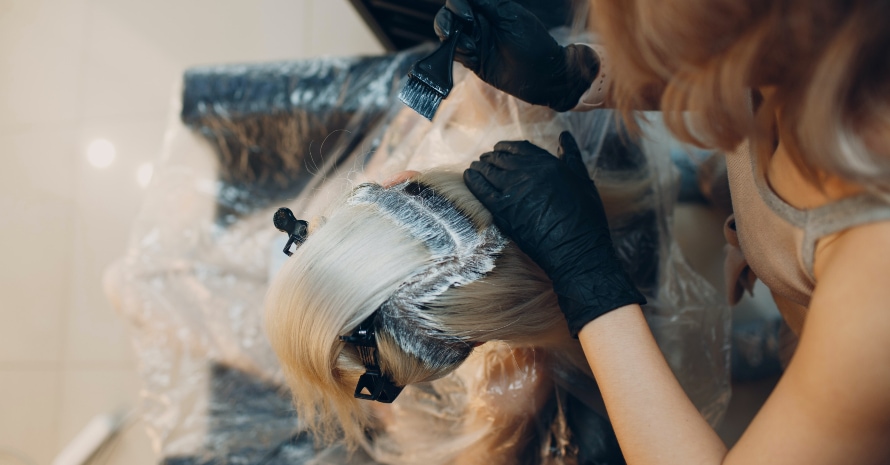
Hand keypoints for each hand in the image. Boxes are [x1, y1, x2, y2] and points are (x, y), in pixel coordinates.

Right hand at [434, 0, 598, 111]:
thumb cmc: (533, 43)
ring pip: (449, 36)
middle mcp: (479, 25)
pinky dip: (457, 54)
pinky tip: (472, 56)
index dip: (457, 5)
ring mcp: (475, 43)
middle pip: (449, 17)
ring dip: (452, 40)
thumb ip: (487, 4)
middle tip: (450, 32)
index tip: (466, 14)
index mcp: (488, 10)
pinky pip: (456, 54)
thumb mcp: (510, 17)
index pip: (461, 2)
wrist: (542, 75)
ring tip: (470, 48)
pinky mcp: (474, 62)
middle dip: (445, 22)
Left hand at [464, 131, 644, 335]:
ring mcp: (513, 190)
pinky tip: (469, 176)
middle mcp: (528, 172)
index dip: (506, 147)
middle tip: (484, 160)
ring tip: (475, 167)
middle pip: (501, 158)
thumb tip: (564, 136)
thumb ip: (570, 156)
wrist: (576, 249)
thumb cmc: (585, 218)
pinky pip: (480, 189)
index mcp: (548, 163)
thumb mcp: (582, 180)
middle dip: (491, 157)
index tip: (499, 149)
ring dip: (480, 167)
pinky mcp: (502, 209)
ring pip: (488, 170)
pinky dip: (472, 180)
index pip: (519, 147)